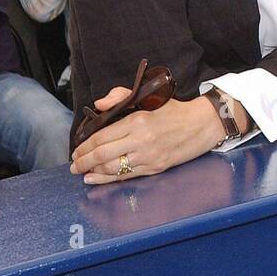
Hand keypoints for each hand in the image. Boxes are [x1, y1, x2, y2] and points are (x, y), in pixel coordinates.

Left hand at [71, 94, 222, 183]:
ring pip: (111, 168)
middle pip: (102, 155)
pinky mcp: (155, 168)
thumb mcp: (149, 97)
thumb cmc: (175, 110)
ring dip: (92, 172)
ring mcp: (148, 156)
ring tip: (82, 171)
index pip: (101, 137)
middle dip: (83, 162)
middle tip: (74, 164)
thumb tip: (99, 104)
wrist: (202, 124)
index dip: (84, 146)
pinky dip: (107, 179)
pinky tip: (95, 179)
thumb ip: (121, 96)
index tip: (76, 150)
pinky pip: (126, 176)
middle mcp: (140, 140)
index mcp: (137, 120)